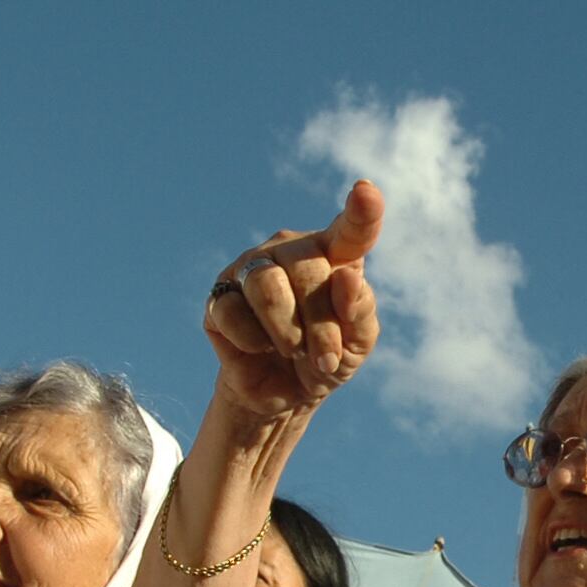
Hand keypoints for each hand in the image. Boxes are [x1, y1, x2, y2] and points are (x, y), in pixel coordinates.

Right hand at [205, 181, 383, 420]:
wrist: (286, 395)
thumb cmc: (328, 359)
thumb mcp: (357, 343)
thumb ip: (361, 310)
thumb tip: (348, 278)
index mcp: (333, 255)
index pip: (350, 231)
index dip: (360, 213)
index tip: (367, 191)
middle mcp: (290, 252)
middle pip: (307, 271)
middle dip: (321, 325)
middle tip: (326, 359)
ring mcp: (251, 269)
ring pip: (266, 285)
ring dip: (287, 332)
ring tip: (293, 352)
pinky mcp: (219, 297)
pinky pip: (233, 313)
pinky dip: (253, 342)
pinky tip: (258, 349)